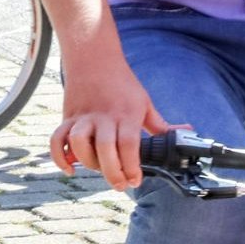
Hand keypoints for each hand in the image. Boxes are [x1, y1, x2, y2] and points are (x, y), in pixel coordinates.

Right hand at [49, 57, 169, 189]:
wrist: (93, 59)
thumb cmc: (122, 84)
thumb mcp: (144, 103)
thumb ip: (161, 124)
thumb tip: (187, 132)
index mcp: (126, 114)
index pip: (128, 145)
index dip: (131, 166)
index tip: (135, 180)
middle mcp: (103, 117)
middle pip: (105, 148)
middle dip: (112, 172)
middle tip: (120, 184)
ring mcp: (83, 117)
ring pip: (79, 143)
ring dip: (87, 162)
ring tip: (98, 169)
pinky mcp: (68, 117)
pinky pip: (57, 139)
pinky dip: (59, 157)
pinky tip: (70, 169)